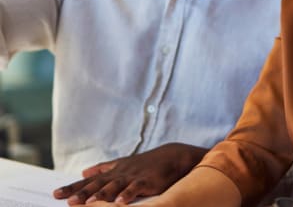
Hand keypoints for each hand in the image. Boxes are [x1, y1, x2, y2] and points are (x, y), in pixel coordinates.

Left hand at [53, 142, 207, 204]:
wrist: (170, 156)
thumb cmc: (145, 163)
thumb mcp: (122, 163)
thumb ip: (102, 168)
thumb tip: (83, 170)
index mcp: (113, 172)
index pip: (90, 180)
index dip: (73, 187)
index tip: (56, 195)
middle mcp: (120, 173)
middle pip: (98, 184)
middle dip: (82, 193)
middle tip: (67, 201)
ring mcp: (133, 176)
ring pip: (114, 186)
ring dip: (101, 195)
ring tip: (88, 204)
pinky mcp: (146, 181)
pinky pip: (135, 188)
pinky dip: (128, 195)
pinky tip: (120, 202)